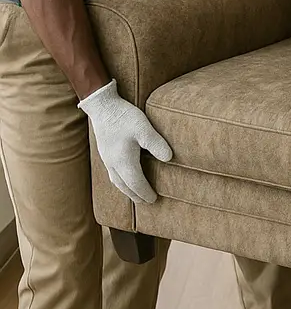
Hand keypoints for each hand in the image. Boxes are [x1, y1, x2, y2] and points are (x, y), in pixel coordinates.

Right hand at [79, 80, 172, 203]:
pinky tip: (124, 176)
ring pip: (116, 181)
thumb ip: (156, 144)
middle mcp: (113, 164)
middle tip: (146, 201)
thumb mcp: (144, 129)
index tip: (154, 199)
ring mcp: (106, 159)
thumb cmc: (124, 117)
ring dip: (126, 189)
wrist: (102, 106)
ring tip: (135, 194)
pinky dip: (120, 181)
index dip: (145, 192)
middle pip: (124, 186)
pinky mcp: (104, 152)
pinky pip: (112, 173)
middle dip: (135, 195)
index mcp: (123, 161)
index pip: (135, 183)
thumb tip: (169, 159)